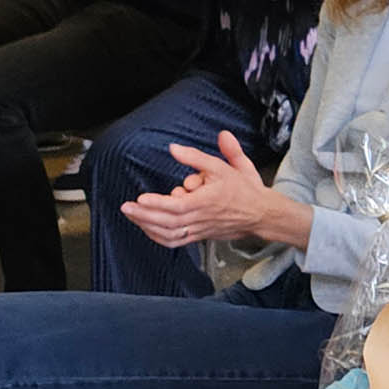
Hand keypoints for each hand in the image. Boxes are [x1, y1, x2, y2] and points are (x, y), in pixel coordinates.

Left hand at [117, 129, 284, 246]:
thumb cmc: (245, 189)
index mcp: (209, 200)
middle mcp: (202, 217)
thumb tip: (174, 147)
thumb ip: (198, 157)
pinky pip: (176, 241)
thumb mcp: (226, 166)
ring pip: (170, 233)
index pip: (179, 206)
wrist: (262, 214)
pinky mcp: (200, 235)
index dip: (158, 204)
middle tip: (126, 207)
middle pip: (169, 221)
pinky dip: (158, 237)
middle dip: (144, 215)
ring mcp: (200, 229)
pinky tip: (147, 228)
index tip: (141, 198)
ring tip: (132, 216)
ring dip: (148, 226)